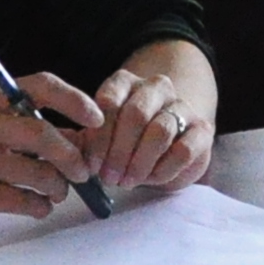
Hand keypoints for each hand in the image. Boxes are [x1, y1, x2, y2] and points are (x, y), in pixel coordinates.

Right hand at [0, 73, 99, 224]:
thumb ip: (25, 124)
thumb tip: (81, 139)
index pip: (41, 86)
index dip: (75, 100)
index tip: (96, 119)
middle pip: (42, 135)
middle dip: (71, 156)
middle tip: (83, 172)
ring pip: (37, 173)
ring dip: (57, 186)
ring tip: (57, 191)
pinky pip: (23, 201)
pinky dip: (39, 207)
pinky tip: (37, 206)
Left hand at [81, 62, 215, 192]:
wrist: (167, 147)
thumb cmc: (124, 144)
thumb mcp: (98, 140)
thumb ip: (79, 142)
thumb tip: (61, 146)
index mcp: (124, 83)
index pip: (109, 100)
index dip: (98, 136)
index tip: (91, 164)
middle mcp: (155, 87)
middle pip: (136, 113)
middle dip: (119, 151)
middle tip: (108, 178)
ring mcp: (182, 105)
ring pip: (161, 130)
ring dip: (140, 162)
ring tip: (127, 181)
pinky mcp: (202, 129)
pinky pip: (184, 150)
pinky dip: (164, 170)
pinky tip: (152, 180)